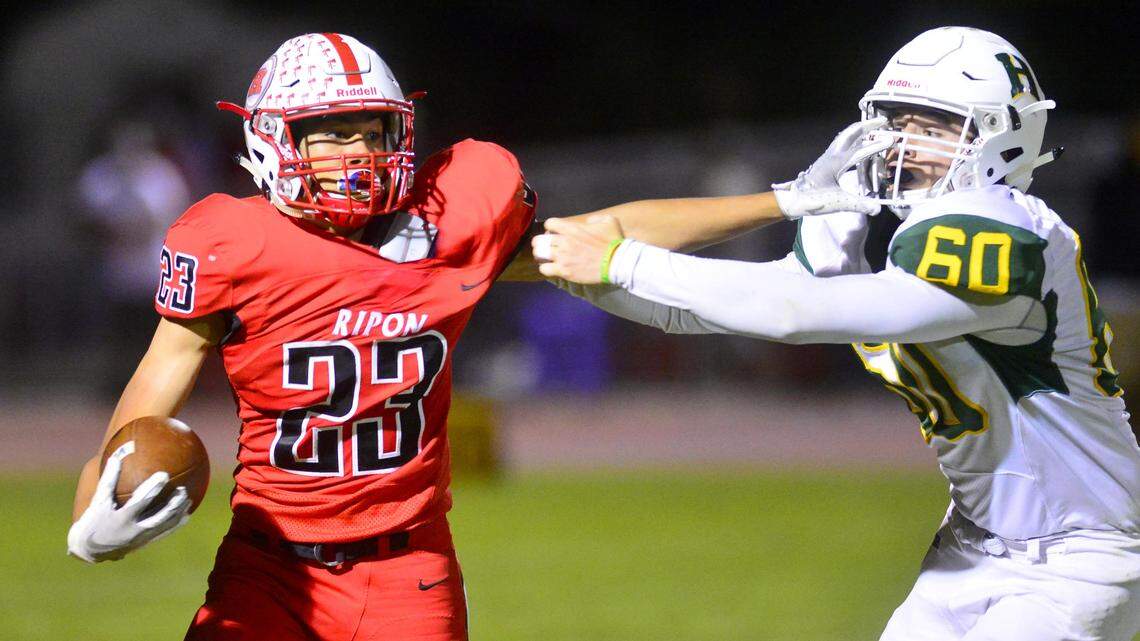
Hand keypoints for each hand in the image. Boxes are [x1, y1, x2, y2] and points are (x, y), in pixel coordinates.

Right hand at [67, 441, 191, 562]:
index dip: (153, 488)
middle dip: (173, 504)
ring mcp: (140, 539)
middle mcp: (132, 531)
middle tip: (183, 490)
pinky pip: (162, 534)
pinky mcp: (143, 544)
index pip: (140, 501)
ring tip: (189, 500)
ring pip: (164, 526)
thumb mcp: (97, 502)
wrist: (88, 551)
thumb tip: (116, 457)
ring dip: (177, 513)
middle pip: (158, 517)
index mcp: (121, 519)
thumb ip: (108, 480)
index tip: (164, 474)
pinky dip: (174, 525)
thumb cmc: (92, 522)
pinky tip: (185, 516)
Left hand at [532, 215, 624, 284]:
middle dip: (541, 242)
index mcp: (572, 228)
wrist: (617, 262)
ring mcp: (562, 257)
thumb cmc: (614, 242)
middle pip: (539, 239)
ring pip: (539, 253)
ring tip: (546, 257)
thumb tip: (588, 223)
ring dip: (541, 255)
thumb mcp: (609, 221)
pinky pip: (545, 269)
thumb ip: (595, 219)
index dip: (551, 227)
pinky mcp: (564, 271)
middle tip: (546, 246)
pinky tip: (552, 268)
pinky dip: (546, 268)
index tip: (555, 232)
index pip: (550, 223)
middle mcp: (564, 241)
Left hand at [773, 118, 889, 218]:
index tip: (891, 140)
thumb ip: (859, 204)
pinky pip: (841, 144)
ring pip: (845, 137)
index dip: (876, 146)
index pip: (860, 151)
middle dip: (867, 125)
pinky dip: (852, 139)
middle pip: (850, 134)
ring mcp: (827, 157)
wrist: (793, 200)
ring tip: (873, 128)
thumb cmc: (813, 200)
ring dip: (859, 130)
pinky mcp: (825, 162)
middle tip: (882, 121)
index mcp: (835, 163)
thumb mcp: (838, 203)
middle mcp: (831, 156)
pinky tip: (857, 143)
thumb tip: (877, 209)